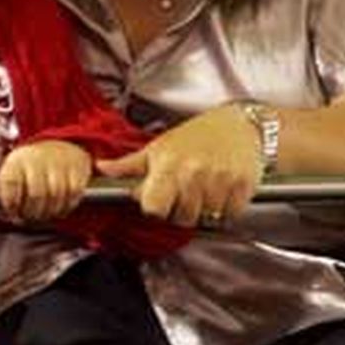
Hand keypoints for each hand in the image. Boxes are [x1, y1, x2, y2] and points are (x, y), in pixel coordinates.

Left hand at [0, 141, 91, 221]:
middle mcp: (37, 159)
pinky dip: (66, 206)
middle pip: (36, 194)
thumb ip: (7, 192)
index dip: (11, 202)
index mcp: (17, 160)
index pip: (11, 183)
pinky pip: (73, 193)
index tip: (12, 213)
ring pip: (56, 196)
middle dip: (32, 212)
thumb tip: (8, 215)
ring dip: (49, 212)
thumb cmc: (30, 167)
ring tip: (43, 216)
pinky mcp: (76, 168)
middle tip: (30, 219)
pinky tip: (59, 210)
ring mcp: (58, 162)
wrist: (57, 145)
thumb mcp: (13, 172)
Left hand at [96, 105, 260, 227]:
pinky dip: (226, 210)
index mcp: (168, 164)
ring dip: (204, 211)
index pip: (153, 207)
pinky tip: (221, 192)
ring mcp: (219, 181)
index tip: (161, 200)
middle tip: (186, 193)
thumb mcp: (159, 146)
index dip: (155, 208)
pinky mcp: (242, 187)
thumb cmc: (197, 135)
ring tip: (204, 190)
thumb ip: (130, 164)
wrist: (239, 124)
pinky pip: (229, 216)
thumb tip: (101, 168)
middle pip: (181, 218)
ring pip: (205, 219)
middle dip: (181, 211)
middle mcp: (193, 173)